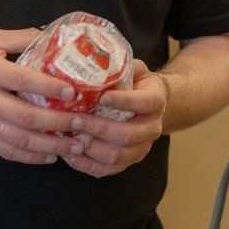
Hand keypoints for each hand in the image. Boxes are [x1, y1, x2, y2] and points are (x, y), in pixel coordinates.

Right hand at [0, 28, 82, 163]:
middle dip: (58, 122)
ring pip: (19, 140)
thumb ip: (21, 38)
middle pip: (25, 116)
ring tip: (75, 144)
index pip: (23, 81)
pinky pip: (7, 151)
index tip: (74, 92)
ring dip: (50, 144)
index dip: (50, 88)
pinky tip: (51, 155)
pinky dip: (31, 157)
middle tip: (83, 123)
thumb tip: (54, 35)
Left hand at [66, 60, 165, 177]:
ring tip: (72, 138)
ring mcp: (141, 147)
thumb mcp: (134, 69)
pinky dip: (89, 166)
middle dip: (99, 128)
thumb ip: (120, 65)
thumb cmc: (135, 84)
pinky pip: (109, 170)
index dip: (123, 101)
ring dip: (92, 148)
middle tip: (75, 119)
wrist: (150, 105)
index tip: (101, 97)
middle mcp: (152, 127)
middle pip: (128, 134)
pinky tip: (72, 155)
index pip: (143, 102)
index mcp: (156, 100)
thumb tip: (93, 57)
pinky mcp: (129, 161)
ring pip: (118, 155)